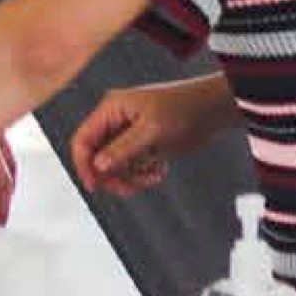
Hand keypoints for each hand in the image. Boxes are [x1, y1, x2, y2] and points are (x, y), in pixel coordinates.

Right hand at [70, 78, 223, 200]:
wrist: (213, 110)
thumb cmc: (184, 108)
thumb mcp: (151, 130)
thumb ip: (122, 149)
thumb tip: (97, 166)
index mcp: (112, 109)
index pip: (82, 140)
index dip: (83, 164)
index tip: (94, 185)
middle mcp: (116, 121)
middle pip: (96, 158)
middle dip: (112, 176)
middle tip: (130, 187)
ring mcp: (129, 135)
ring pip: (114, 167)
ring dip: (130, 178)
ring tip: (151, 176)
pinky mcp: (142, 146)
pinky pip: (131, 169)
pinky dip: (142, 176)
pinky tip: (158, 172)